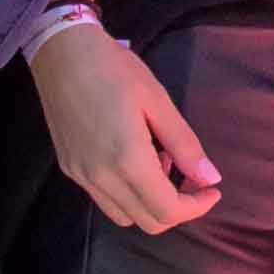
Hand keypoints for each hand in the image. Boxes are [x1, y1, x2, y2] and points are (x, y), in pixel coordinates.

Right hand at [27, 20, 220, 232]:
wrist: (60, 51)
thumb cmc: (114, 69)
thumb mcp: (158, 101)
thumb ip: (185, 146)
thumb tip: (211, 178)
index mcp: (126, 160)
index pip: (167, 211)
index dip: (196, 207)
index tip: (212, 188)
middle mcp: (100, 177)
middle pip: (147, 222)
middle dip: (177, 208)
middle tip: (191, 177)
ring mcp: (80, 176)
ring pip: (124, 215)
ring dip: (151, 201)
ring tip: (160, 161)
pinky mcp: (69, 168)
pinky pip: (105, 199)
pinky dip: (128, 192)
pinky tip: (135, 158)